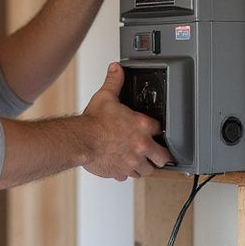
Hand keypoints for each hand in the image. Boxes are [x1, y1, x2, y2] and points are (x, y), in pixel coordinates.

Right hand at [80, 63, 172, 180]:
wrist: (81, 140)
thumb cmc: (93, 121)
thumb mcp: (106, 96)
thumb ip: (114, 81)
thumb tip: (116, 68)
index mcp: (142, 126)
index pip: (161, 130)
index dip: (158, 130)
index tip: (155, 132)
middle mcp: (141, 146)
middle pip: (163, 158)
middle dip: (161, 156)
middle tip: (157, 155)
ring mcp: (132, 162)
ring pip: (147, 171)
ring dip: (144, 167)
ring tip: (141, 163)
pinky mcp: (120, 172)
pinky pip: (128, 177)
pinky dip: (126, 173)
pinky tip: (122, 167)